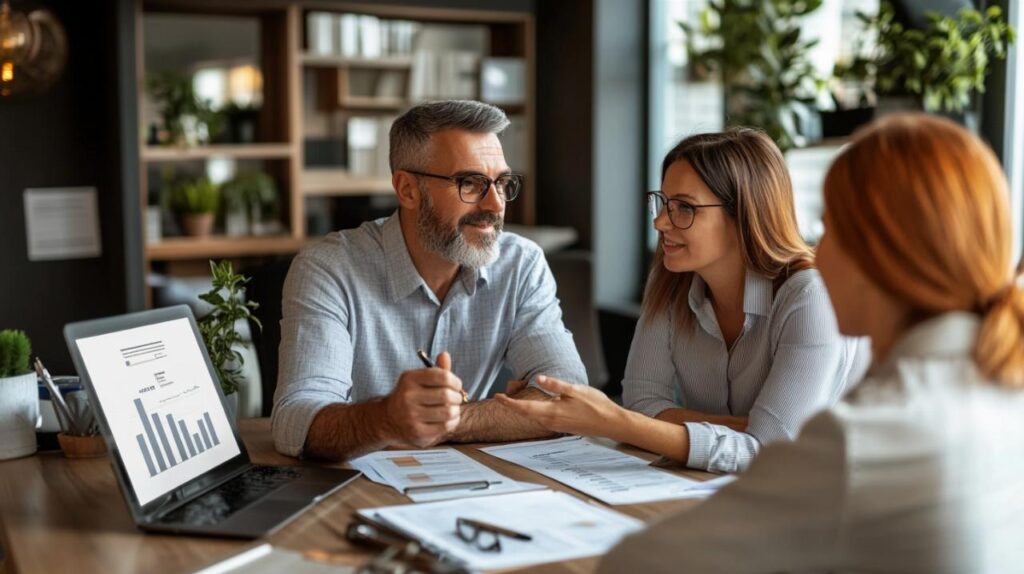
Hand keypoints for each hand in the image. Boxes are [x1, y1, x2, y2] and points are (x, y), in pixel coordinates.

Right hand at [383, 352, 463, 447]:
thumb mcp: (419, 380)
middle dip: (457, 396)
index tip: (457, 385)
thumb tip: (445, 355)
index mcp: (409, 379)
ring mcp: (411, 416)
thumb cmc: (411, 397)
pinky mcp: (418, 432)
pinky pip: (445, 426)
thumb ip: (435, 370)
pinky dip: (453, 421)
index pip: (442, 376)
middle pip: (446, 395)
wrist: (388, 420)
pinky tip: (449, 419)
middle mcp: (408, 397)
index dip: (455, 381)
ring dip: (456, 410)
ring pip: (448, 412)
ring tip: (453, 408)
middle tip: (457, 398)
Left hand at [495, 375, 625, 437]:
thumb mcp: (575, 390)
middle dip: (512, 406)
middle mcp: (550, 421)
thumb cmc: (595, 406)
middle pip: (525, 414)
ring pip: (532, 418)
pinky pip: (541, 420)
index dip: (508, 403)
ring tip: (512, 400)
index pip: (524, 408)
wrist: (609, 423)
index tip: (497, 397)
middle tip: (500, 397)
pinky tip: (532, 408)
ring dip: (521, 410)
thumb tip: (538, 378)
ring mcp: (555, 426)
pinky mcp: (561, 427)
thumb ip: (555, 385)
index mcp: (551, 412)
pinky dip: (532, 414)